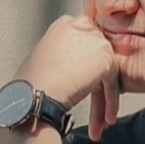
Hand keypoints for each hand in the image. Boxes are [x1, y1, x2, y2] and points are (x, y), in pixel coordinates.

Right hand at [13, 14, 120, 140]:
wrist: (33, 95)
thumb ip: (63, 55)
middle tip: (98, 106)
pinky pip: (113, 83)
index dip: (87, 68)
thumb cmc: (31, 84)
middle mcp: (81, 26)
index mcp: (65, 24)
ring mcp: (95, 40)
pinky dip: (111, 102)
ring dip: (105, 98)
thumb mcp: (44, 58)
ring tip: (101, 118)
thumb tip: (73, 66)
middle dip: (98, 84)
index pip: (86, 45)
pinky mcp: (106, 57)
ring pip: (107, 71)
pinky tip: (106, 118)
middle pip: (98, 57)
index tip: (84, 86)